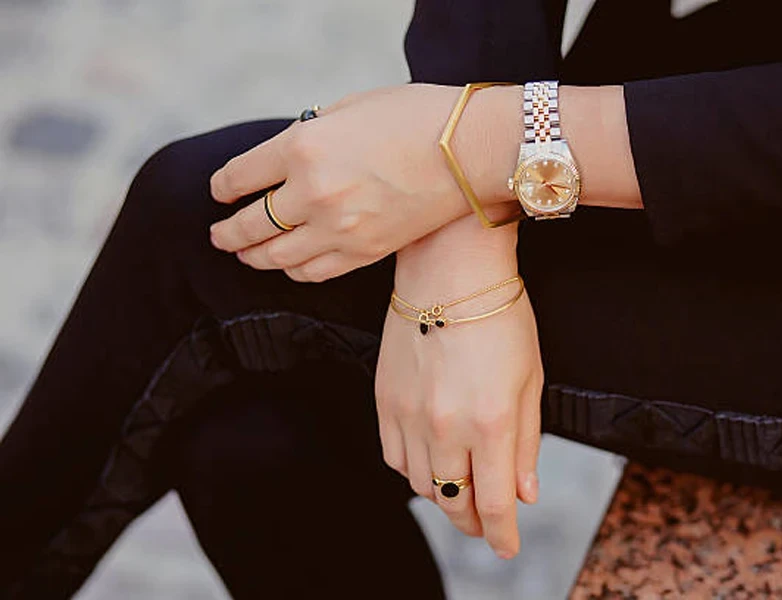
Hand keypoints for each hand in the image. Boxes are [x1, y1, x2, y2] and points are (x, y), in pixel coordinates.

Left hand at [208, 83, 520, 281]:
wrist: (472, 150)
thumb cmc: (415, 116)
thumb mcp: (349, 107)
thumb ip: (308, 132)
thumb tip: (286, 156)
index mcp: (302, 146)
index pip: (239, 176)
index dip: (222, 186)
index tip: (219, 191)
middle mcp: (312, 192)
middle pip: (248, 224)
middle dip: (226, 231)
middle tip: (217, 234)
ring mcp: (338, 228)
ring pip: (275, 256)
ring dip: (252, 256)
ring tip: (243, 254)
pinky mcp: (365, 252)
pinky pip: (313, 272)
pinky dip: (292, 271)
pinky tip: (286, 267)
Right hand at [374, 214, 542, 558]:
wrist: (449, 270)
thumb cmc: (500, 317)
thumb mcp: (530, 378)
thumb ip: (526, 441)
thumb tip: (525, 493)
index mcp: (491, 422)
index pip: (495, 502)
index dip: (502, 534)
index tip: (507, 548)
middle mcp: (446, 426)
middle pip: (453, 501)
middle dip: (473, 522)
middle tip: (486, 523)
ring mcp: (409, 414)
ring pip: (421, 485)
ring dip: (444, 497)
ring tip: (461, 490)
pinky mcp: (385, 400)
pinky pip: (394, 456)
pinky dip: (414, 470)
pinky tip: (430, 462)